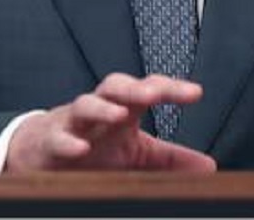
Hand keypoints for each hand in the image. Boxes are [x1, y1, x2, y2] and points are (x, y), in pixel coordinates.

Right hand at [4, 73, 215, 171]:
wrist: (45, 152)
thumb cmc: (95, 147)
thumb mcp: (137, 153)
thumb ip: (170, 159)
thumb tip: (209, 166)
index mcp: (124, 108)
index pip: (149, 89)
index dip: (172, 89)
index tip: (196, 93)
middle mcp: (99, 109)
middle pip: (115, 86)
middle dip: (133, 87)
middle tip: (153, 94)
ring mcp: (73, 123)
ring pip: (84, 104)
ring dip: (102, 108)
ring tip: (118, 115)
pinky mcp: (50, 141)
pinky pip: (57, 138)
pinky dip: (68, 142)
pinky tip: (80, 148)